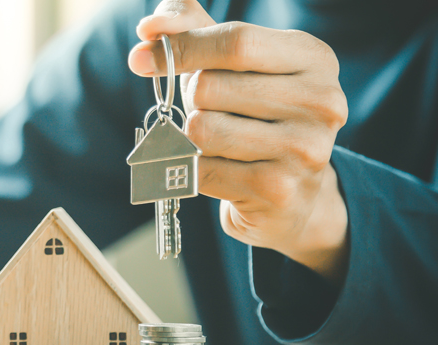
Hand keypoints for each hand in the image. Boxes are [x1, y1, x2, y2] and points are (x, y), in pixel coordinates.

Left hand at [128, 1, 349, 285]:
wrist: (293, 196)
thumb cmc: (254, 118)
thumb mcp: (233, 67)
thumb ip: (192, 31)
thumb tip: (150, 30)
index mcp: (313, 58)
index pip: (235, 42)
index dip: (183, 48)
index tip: (143, 59)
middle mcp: (320, 100)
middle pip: (209, 87)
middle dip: (192, 101)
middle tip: (212, 113)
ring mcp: (304, 148)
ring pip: (201, 130)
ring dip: (193, 139)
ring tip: (219, 144)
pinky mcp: (279, 190)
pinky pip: (203, 171)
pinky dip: (197, 171)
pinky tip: (223, 172)